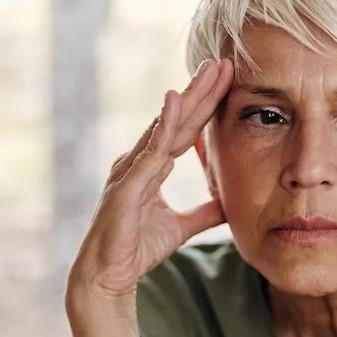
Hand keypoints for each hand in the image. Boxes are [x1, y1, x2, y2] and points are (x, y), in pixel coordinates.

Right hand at [66, 58, 233, 312]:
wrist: (107, 275)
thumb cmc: (135, 249)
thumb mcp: (180, 228)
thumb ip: (203, 214)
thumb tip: (230, 205)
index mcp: (150, 166)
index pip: (184, 129)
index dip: (205, 105)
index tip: (227, 79)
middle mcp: (138, 161)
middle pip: (176, 119)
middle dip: (200, 90)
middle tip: (223, 61)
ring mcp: (130, 170)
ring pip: (164, 127)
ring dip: (188, 98)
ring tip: (208, 72)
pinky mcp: (126, 185)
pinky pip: (149, 150)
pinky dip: (163, 126)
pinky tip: (174, 101)